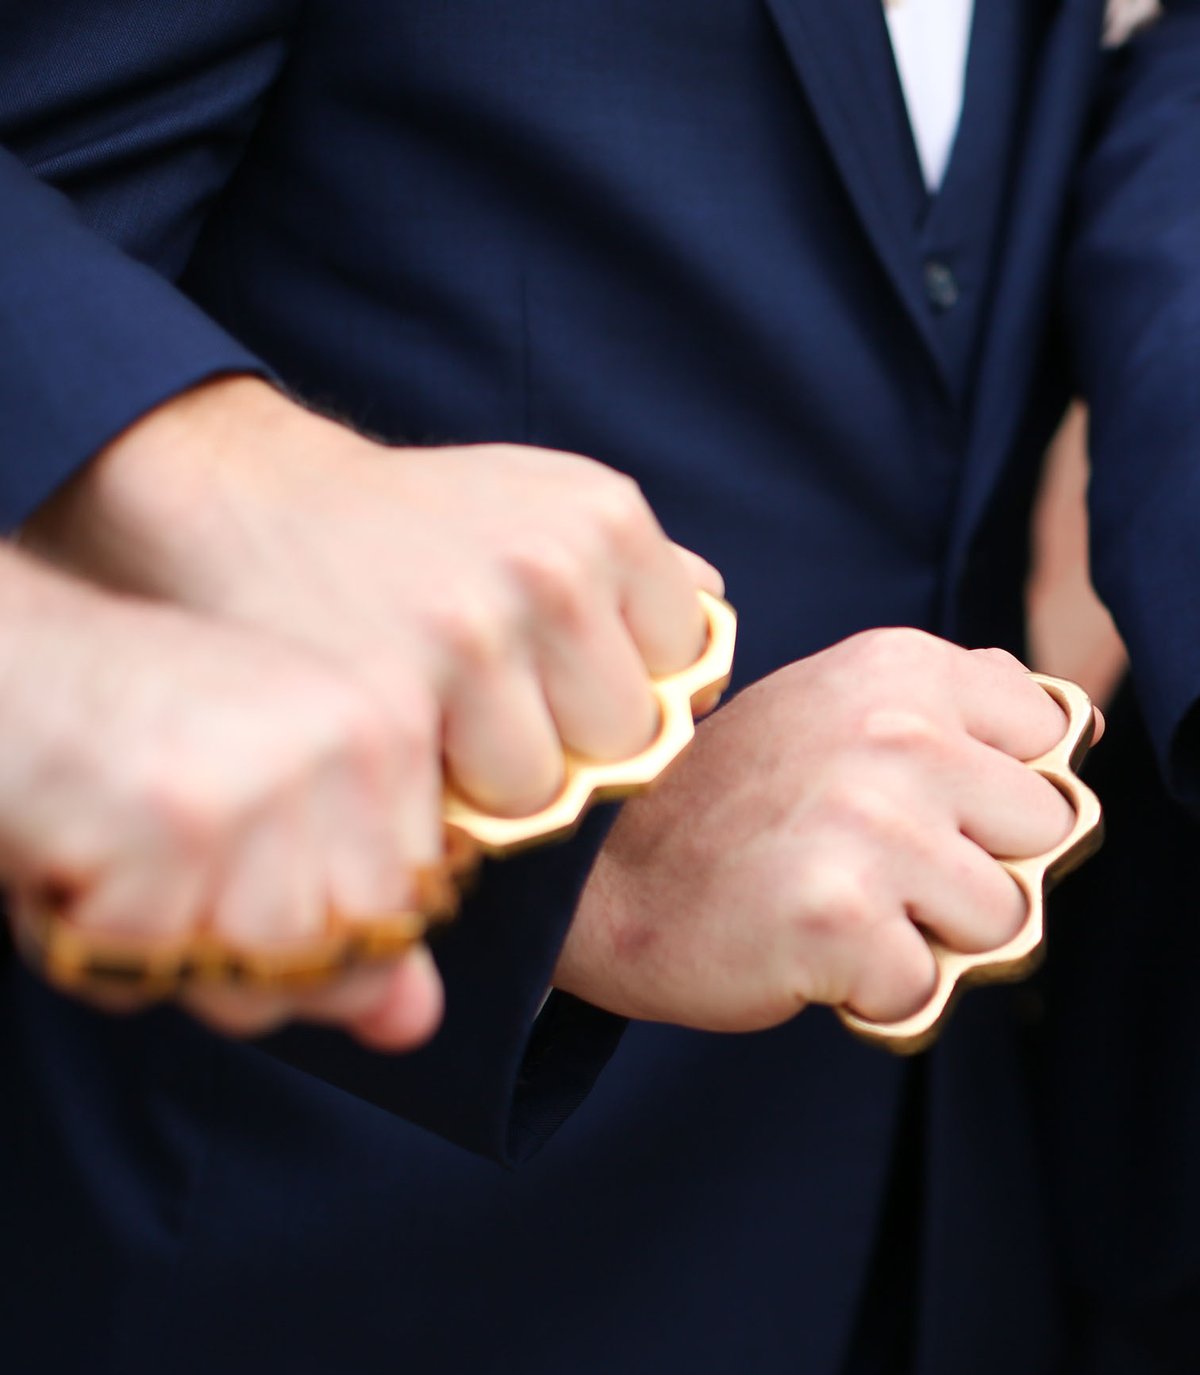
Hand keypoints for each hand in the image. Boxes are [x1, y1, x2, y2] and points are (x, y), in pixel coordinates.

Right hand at [0, 552, 444, 1049]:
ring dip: (157, 952)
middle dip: (238, 962)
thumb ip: (349, 909)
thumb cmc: (122, 721)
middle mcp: (349, 741)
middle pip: (343, 966)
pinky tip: (64, 849)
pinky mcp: (177, 821)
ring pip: (253, 977)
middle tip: (162, 867)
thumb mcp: (263, 798)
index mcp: (390, 727)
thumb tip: (411, 1024)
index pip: (406, 918)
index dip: (312, 939)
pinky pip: (146, 961)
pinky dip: (79, 938)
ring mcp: (267, 778)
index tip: (235, 866)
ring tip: (116, 857)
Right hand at [21, 376, 723, 814]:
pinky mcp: (397, 695)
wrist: (237, 494)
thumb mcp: (537, 502)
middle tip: (491, 719)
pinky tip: (403, 754)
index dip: (625, 701)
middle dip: (568, 749)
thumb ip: (635, 568)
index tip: (562, 690)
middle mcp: (552, 568)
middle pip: (626, 744)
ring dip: (495, 786)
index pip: (688, 674)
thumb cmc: (405, 522)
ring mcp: (474, 633)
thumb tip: (716, 617)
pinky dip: (438, 805)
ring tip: (441, 733)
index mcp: (606, 518)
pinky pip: (467, 810)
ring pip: (546, 790)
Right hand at [552, 629, 1077, 1030]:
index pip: (1057, 745)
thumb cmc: (743, 805)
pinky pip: (928, 990)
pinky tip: (812, 955)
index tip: (926, 808)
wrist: (599, 879)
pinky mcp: (841, 917)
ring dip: (935, 941)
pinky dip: (878, 996)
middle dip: (983, 873)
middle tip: (879, 870)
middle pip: (1048, 839)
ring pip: (1005, 922)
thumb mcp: (847, 702)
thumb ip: (963, 704)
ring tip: (849, 911)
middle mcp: (899, 731)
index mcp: (908, 667)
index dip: (1003, 798)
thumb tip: (1083, 727)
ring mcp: (872, 822)